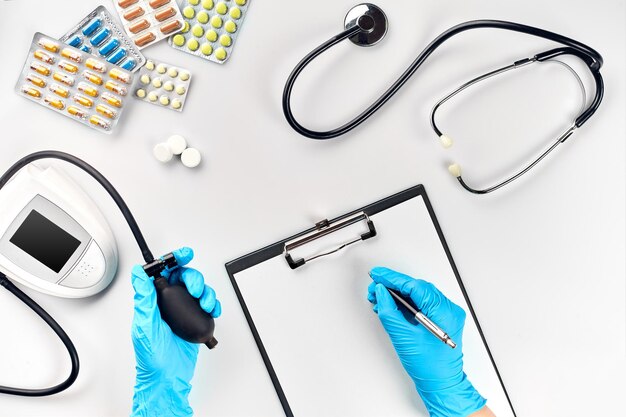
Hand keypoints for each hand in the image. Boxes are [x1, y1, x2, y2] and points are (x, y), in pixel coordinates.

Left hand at [131, 247, 221, 416]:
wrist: (168, 378)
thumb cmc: (152, 357)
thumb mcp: (145, 326)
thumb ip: (144, 298)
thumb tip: (138, 274)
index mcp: (153, 300)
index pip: (163, 272)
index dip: (174, 260)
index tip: (184, 254)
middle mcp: (169, 303)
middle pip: (185, 277)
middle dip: (194, 278)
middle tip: (195, 289)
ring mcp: (183, 311)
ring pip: (199, 289)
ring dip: (206, 292)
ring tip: (204, 303)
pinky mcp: (195, 320)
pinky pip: (208, 305)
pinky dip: (213, 304)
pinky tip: (211, 310)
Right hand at [368, 267, 485, 416]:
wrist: (442, 385)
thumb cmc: (429, 367)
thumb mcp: (403, 337)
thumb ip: (389, 311)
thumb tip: (381, 293)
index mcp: (443, 311)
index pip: (414, 285)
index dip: (392, 278)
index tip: (377, 275)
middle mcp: (448, 309)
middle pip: (416, 288)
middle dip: (393, 286)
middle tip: (375, 288)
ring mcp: (447, 313)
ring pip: (418, 294)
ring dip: (398, 295)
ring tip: (380, 298)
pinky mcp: (442, 318)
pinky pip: (422, 303)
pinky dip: (406, 303)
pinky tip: (392, 305)